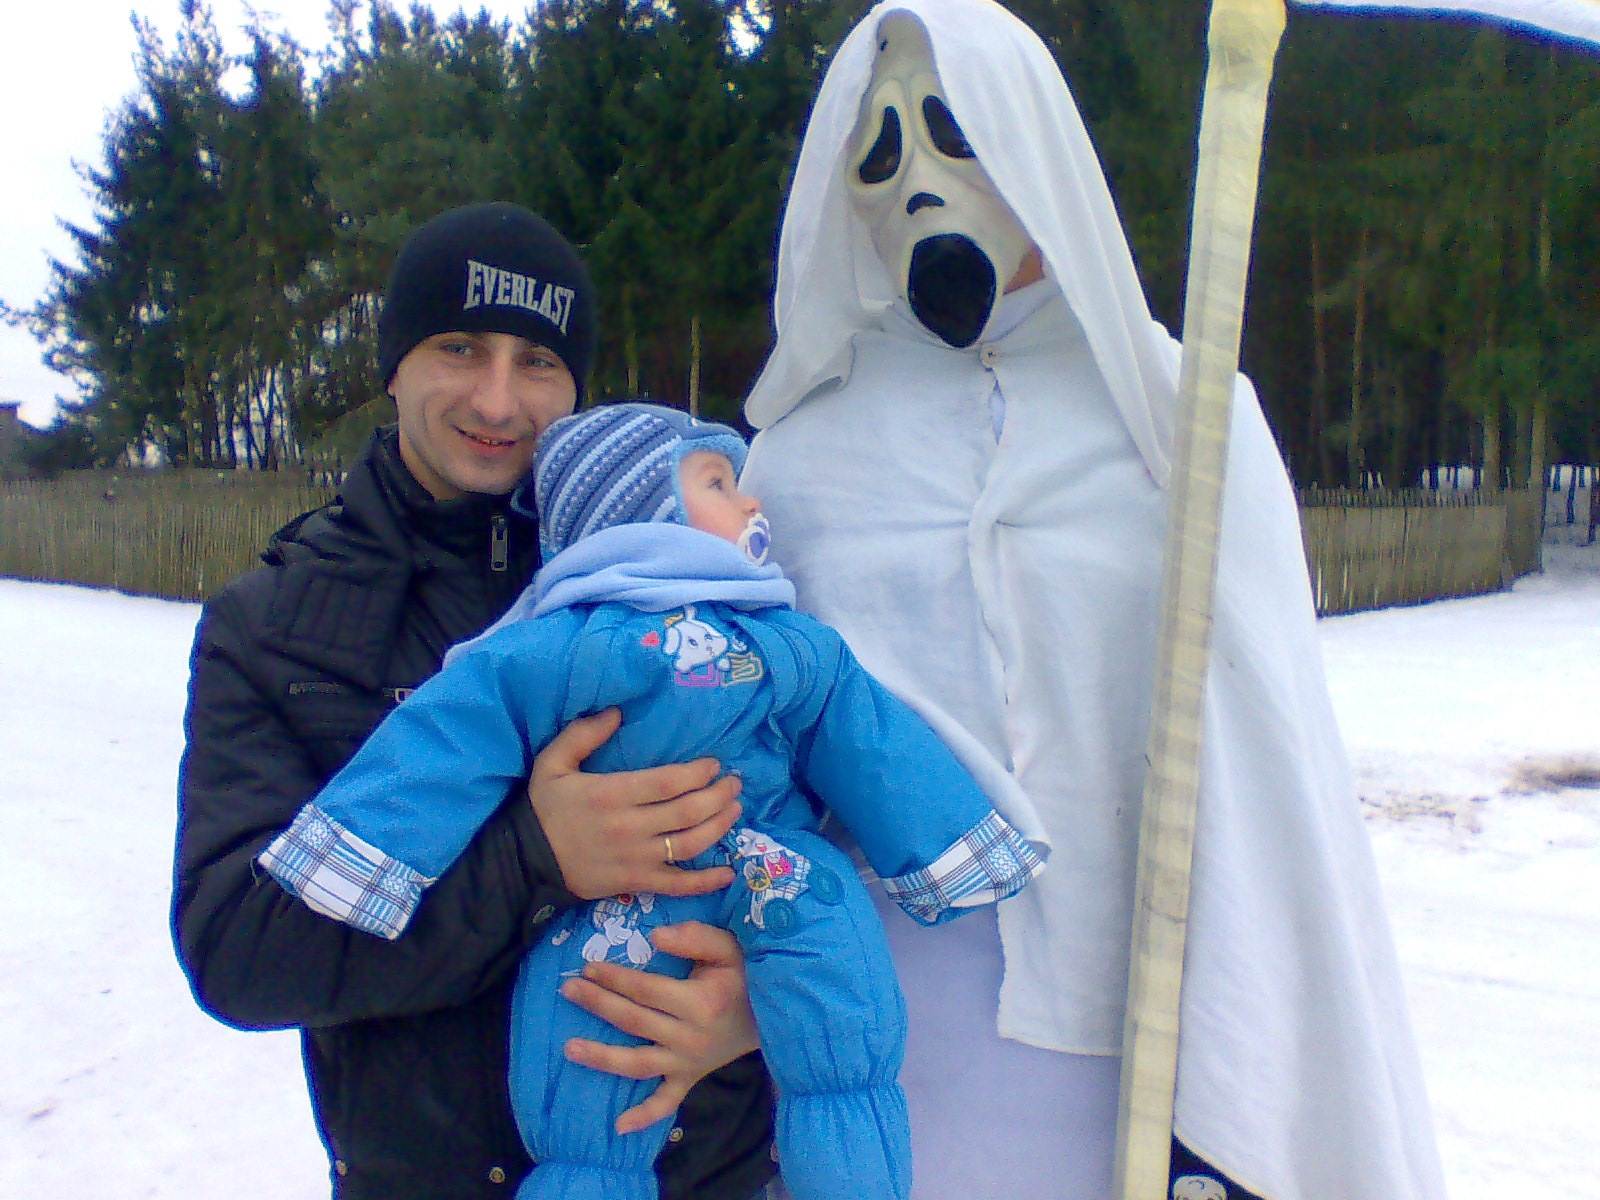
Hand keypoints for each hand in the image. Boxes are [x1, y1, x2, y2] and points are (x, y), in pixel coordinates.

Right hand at [528, 708, 741, 900]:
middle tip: (734, 784)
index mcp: (612, 794)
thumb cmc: (544, 809)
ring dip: (720, 826)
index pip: (668, 782)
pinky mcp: (636, 883)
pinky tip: (728, 872)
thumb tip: (616, 712)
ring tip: (736, 810)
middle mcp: (630, 826)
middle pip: (687, 811)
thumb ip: (582, 734)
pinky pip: (677, 884)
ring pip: (690, 844)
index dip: (698, 773)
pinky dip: (706, 881)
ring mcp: (636, 858)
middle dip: (719, 796)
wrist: (526, 862)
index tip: (714, 765)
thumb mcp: (552, 763)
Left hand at [561, 921, 759, 1133]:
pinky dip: (645, 1116)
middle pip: (634, 1021)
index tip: (590, 966)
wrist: (776, 1015)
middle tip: (568, 988)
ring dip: (602, 1058)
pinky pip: (667, 1103)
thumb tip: (655, 937)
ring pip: (638, 1064)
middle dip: (598, 1003)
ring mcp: (688, 1062)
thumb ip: (695, 937)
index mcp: (699, 1002)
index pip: (645, 989)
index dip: (615, 978)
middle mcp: (690, 1036)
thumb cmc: (747, 975)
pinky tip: (619, 1125)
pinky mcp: (690, 1078)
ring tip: (569, 1048)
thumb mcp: (729, 947)